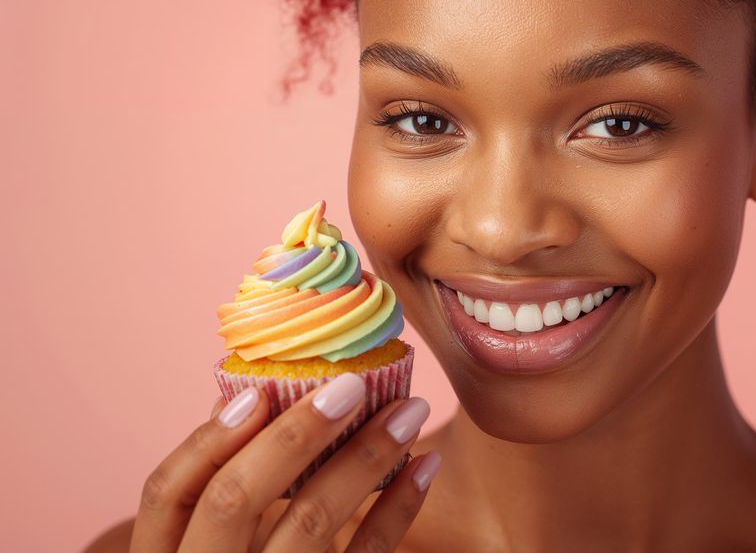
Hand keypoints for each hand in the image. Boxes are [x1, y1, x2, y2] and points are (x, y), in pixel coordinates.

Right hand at [131, 373, 439, 551]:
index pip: (167, 491)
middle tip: (351, 384)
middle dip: (294, 434)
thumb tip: (250, 400)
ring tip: (409, 409)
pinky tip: (423, 467)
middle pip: (234, 499)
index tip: (258, 389)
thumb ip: (217, 499)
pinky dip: (397, 509)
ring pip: (308, 521)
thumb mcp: (204, 551)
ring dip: (363, 456)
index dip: (208, 436)